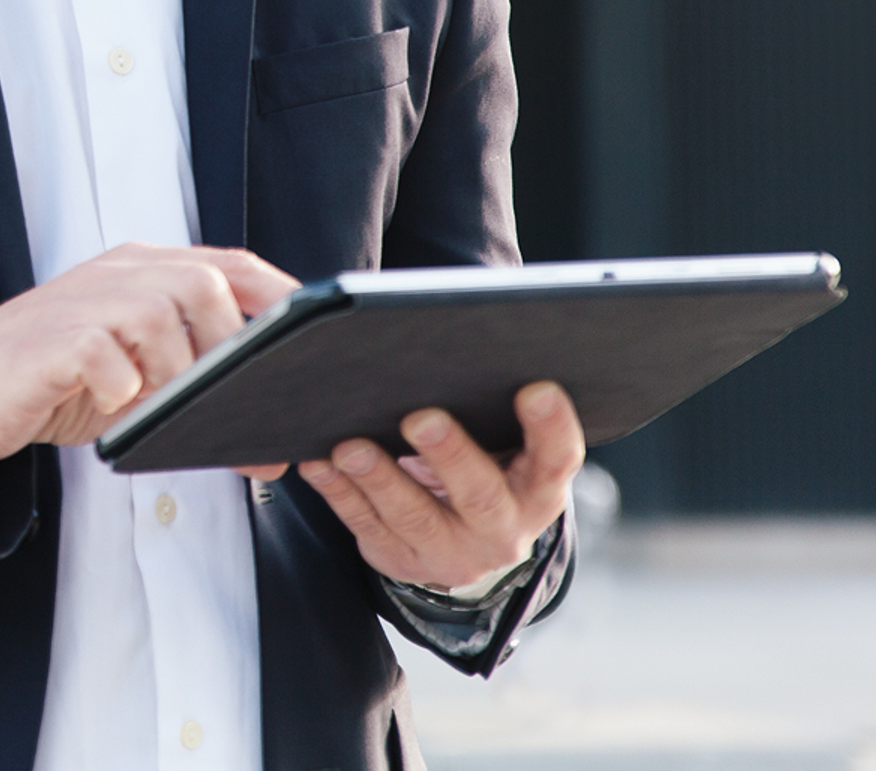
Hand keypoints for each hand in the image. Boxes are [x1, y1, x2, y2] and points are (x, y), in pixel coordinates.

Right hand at [0, 243, 299, 461]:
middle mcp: (120, 274)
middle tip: (239, 406)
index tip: (316, 339)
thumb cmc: (62, 378)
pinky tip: (115, 412)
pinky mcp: (53, 340)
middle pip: (203, 283)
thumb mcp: (135, 363)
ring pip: (160, 316)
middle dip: (231, 348)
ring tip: (166, 413)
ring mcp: (85, 302)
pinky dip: (122, 390)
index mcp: (146, 271)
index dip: (278, 296)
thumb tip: (265, 409)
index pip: (228, 264)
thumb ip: (190, 365)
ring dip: (175, 374)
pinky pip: (105, 356)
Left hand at [293, 380, 584, 590]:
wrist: (464, 541)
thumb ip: (494, 398)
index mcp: (538, 489)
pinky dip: (339, 493)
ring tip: (351, 447)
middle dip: (450, 456)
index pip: (556, 458)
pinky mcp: (402, 559)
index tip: (536, 387)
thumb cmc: (484, 464)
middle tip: (421, 418)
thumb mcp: (507, 444)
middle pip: (481, 495)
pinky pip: (367, 526)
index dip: (551, 425)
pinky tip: (319, 463)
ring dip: (380, 479)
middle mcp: (502, 528)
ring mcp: (452, 552)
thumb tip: (477, 315)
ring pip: (415, 516)